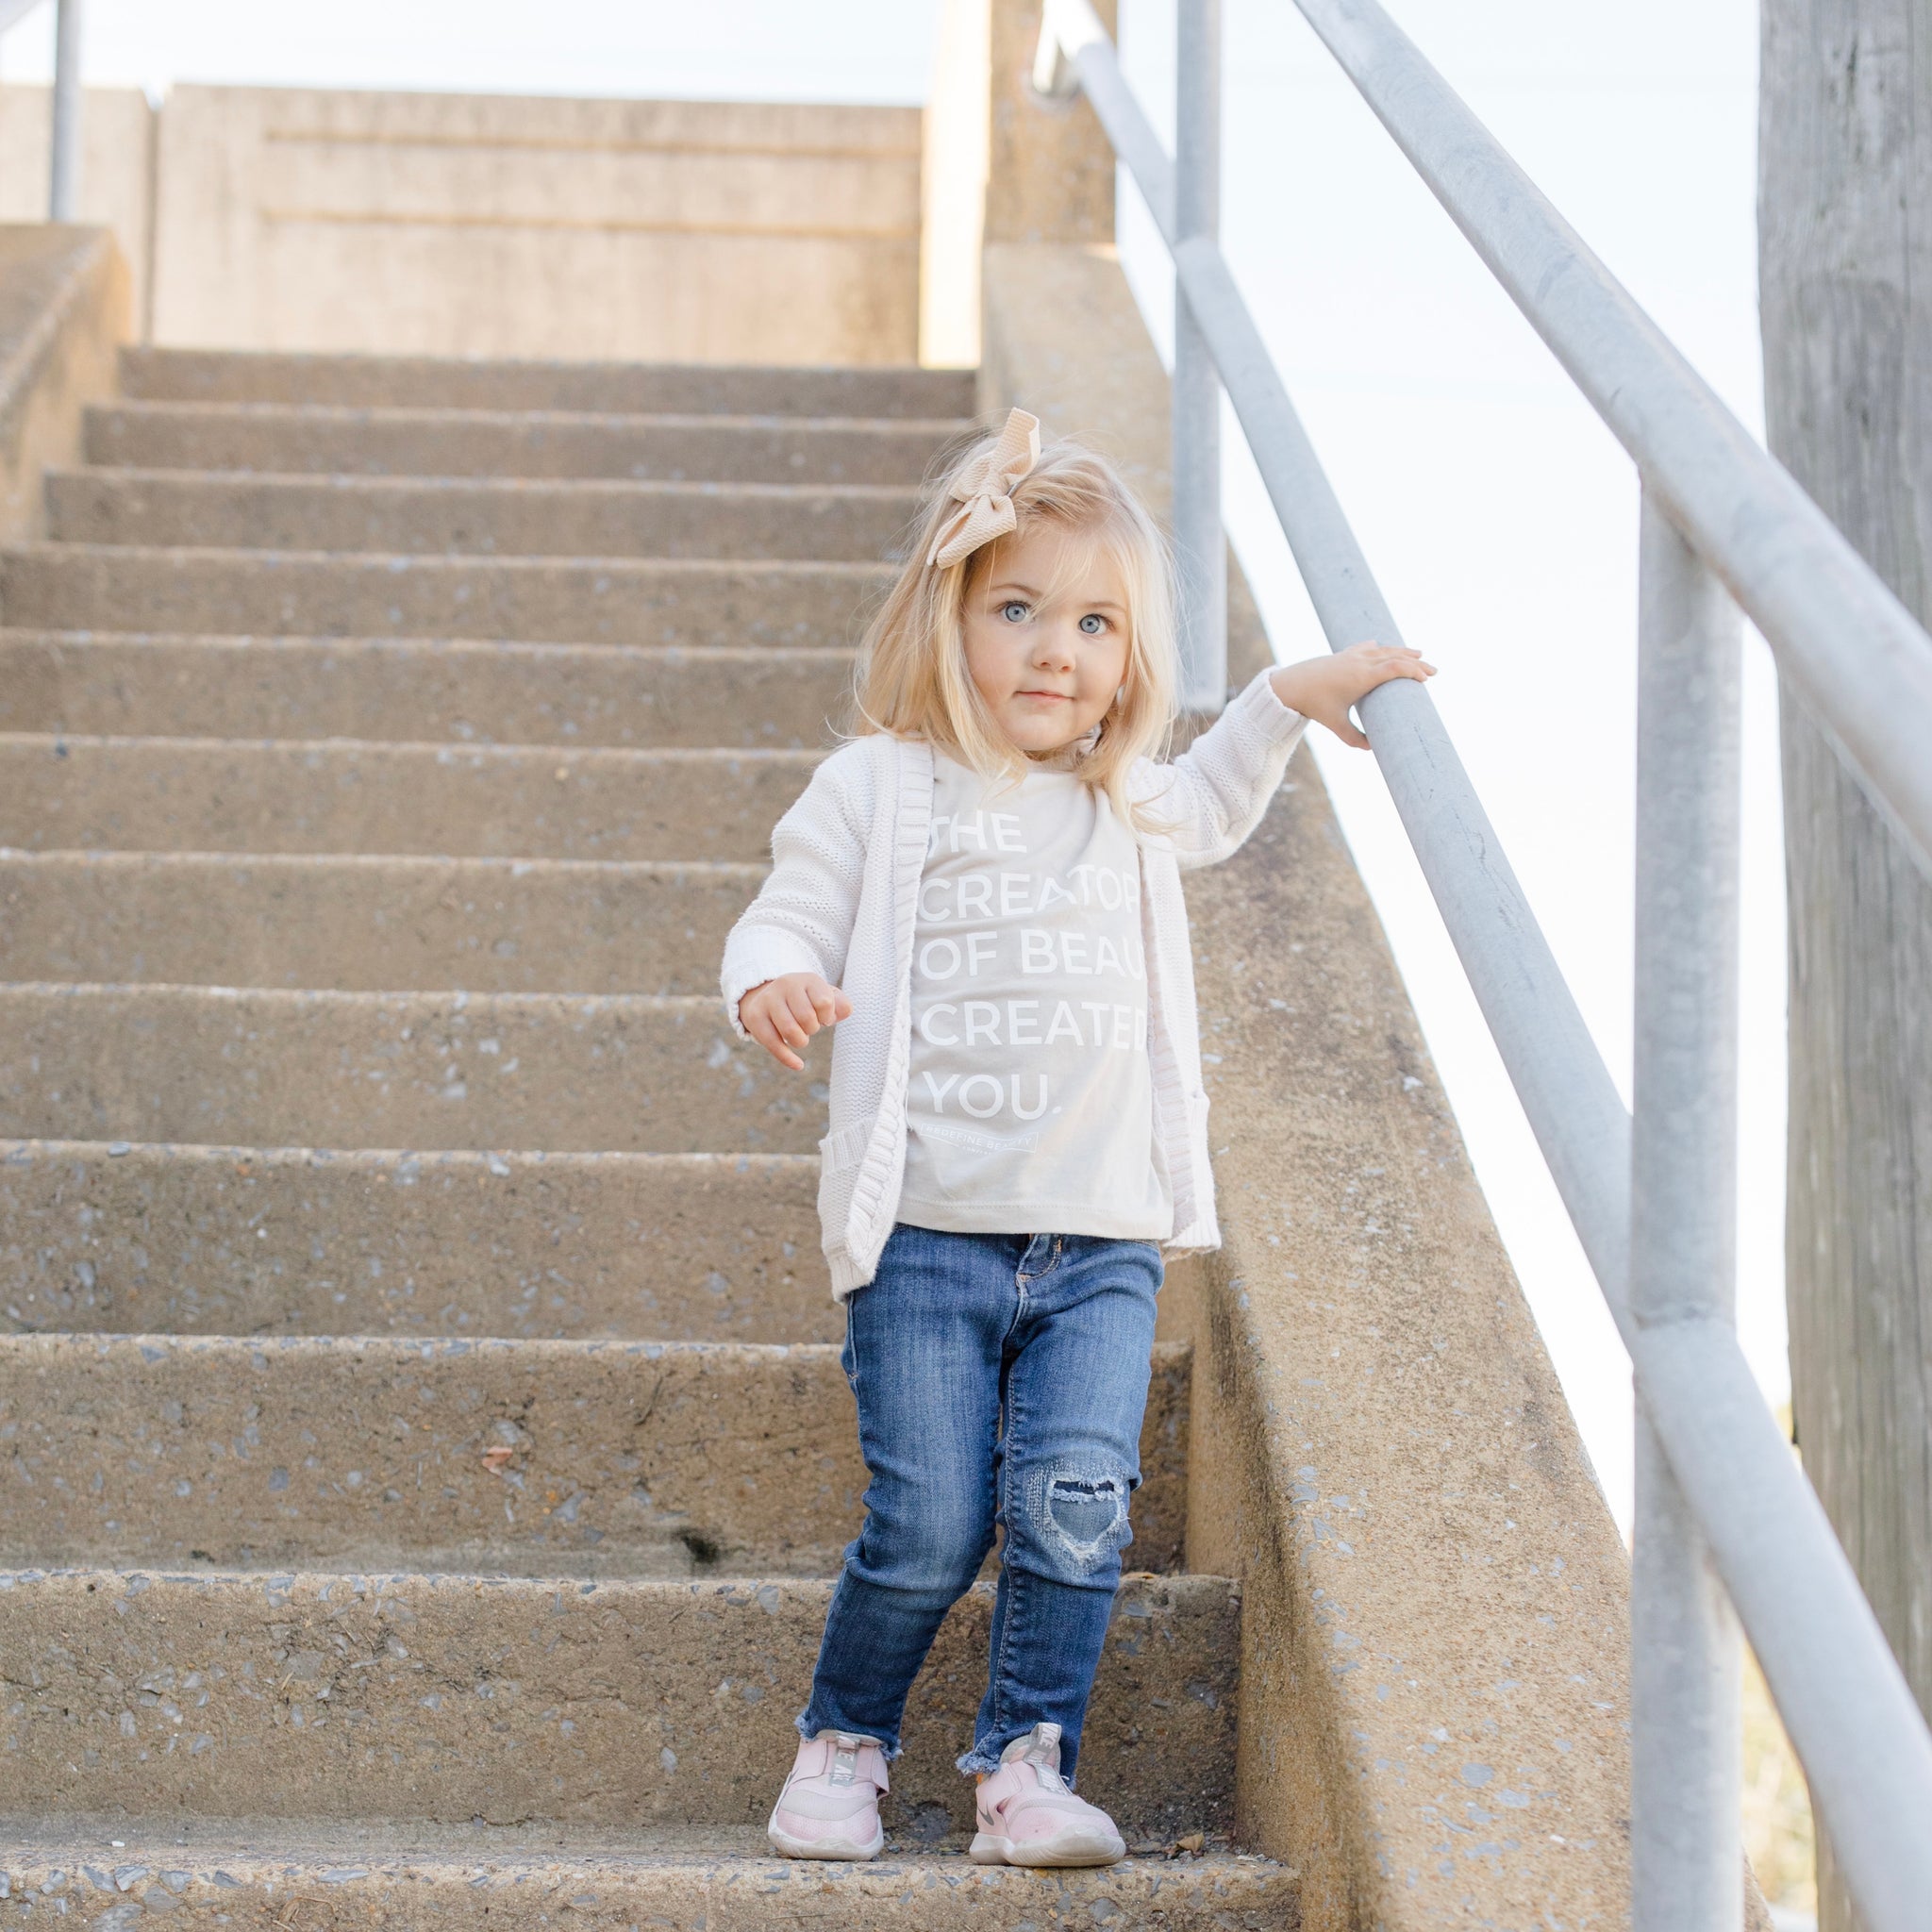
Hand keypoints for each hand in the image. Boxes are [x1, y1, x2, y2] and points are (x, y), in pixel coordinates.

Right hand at [738, 972, 852, 1070]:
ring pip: (790, 1031)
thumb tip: (844, 1012)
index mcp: (807, 979)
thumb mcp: (825, 998)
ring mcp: (768, 1000)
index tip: (823, 1017)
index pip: (824, 1002)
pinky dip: (788, 1059)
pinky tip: (798, 1065)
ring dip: (801, 1041)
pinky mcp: (755, 1017)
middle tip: (808, 1026)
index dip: (827, 1016)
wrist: (770, 997)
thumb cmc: (806, 1002)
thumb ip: (841, 1005)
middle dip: (812, 1029)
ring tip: (800, 1036)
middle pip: (807, 1018)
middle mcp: (786, 985)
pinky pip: (773, 1044)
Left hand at [1269, 641, 1434, 748]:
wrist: (1289, 685)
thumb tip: (1373, 750)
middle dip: (1417, 662)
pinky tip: (1382, 647)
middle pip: (1395, 656)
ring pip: (1383, 649)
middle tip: (1433, 671)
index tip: (1426, 679)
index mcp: (1361, 676)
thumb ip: (1355, 738)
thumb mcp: (1336, 724)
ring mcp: (1351, 655)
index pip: (1395, 668)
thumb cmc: (1314, 705)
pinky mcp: (1342, 654)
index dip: (1413, 671)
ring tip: (1419, 654)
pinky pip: (1366, 647)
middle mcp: (1359, 662)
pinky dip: (1379, 648)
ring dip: (1402, 651)